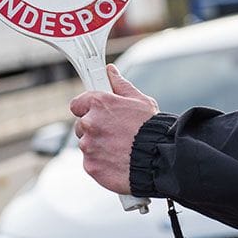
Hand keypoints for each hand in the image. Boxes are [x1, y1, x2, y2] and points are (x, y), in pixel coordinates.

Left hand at [70, 64, 158, 193]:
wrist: (160, 159)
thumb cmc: (152, 129)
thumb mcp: (141, 101)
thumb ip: (121, 85)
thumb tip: (111, 72)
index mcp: (99, 104)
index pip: (77, 104)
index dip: (87, 109)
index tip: (96, 113)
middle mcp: (90, 123)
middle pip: (82, 126)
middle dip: (95, 129)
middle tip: (115, 133)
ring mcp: (89, 146)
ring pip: (87, 145)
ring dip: (98, 146)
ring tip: (120, 149)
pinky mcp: (91, 166)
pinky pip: (91, 162)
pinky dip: (101, 163)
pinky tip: (118, 161)